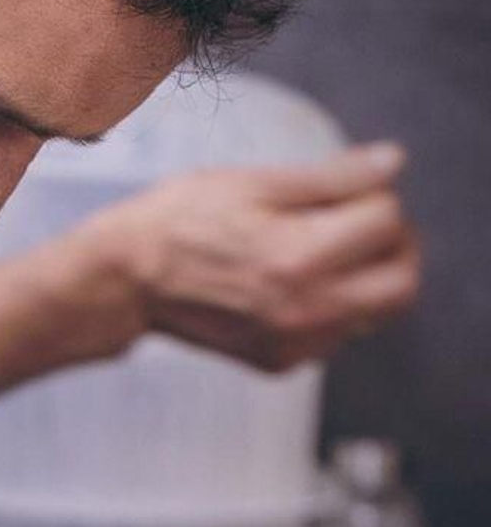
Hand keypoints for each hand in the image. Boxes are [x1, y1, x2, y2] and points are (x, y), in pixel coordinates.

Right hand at [93, 142, 420, 371]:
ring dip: (367, 277)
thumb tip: (393, 164)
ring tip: (320, 250)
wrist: (124, 281)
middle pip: (402, 282)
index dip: (373, 194)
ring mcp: (293, 344)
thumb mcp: (255, 183)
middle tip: (362, 222)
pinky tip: (292, 283)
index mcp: (298, 257)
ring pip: (377, 312)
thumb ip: (333, 177)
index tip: (346, 188)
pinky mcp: (281, 362)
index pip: (388, 221)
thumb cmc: (179, 221)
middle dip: (395, 245)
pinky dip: (334, 305)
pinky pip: (338, 333)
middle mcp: (303, 310)